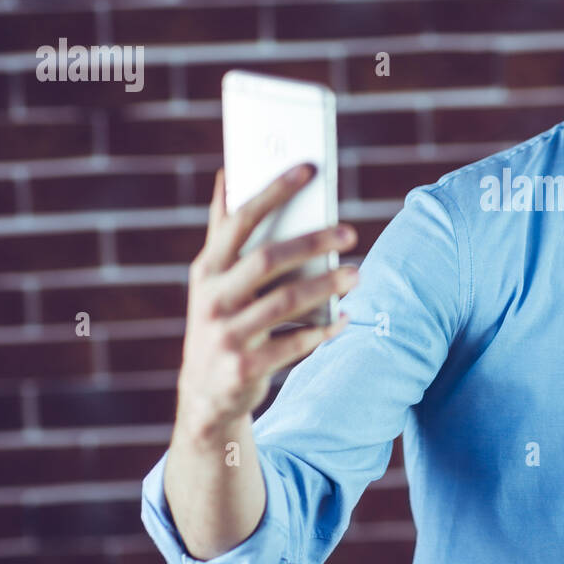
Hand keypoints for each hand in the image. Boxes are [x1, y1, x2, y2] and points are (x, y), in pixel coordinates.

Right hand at [176, 164, 359, 431]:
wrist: (206, 394)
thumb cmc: (220, 320)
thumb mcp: (212, 279)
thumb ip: (222, 229)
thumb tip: (227, 174)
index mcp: (206, 269)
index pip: (240, 220)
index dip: (274, 191)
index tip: (309, 169)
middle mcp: (211, 298)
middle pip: (268, 259)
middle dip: (312, 242)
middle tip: (350, 233)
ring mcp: (226, 335)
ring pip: (285, 301)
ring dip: (326, 286)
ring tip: (357, 275)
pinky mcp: (244, 368)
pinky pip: (295, 344)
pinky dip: (324, 330)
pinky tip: (345, 318)